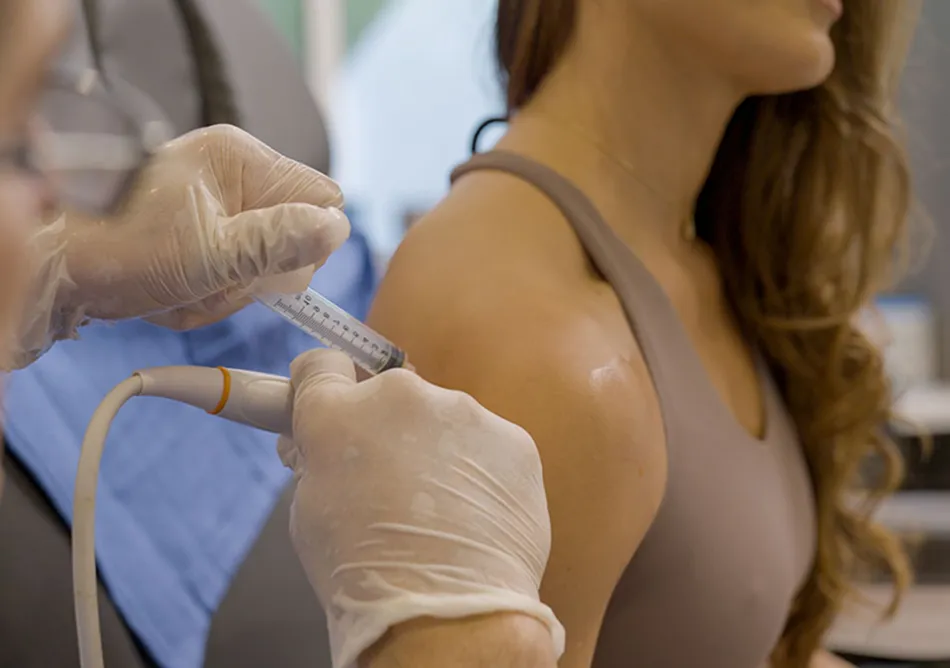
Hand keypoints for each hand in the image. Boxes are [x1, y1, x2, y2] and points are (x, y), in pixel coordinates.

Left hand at [10, 124, 348, 367]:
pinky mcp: (208, 231)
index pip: (322, 199)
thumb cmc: (116, 249)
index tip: (264, 269)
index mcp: (240, 158)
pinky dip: (213, 293)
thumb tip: (337, 227)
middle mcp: (235, 174)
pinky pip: (238, 273)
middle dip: (259, 276)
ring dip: (231, 291)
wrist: (57, 269)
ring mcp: (221, 205)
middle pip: (296, 238)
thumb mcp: (208, 255)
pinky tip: (178, 290)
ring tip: (185, 288)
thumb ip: (278, 242)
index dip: (304, 244)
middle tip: (213, 281)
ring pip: (267, 265)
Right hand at [278, 349, 564, 667]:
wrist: (445, 613)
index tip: (327, 402)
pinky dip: (480, 472)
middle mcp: (401, 397)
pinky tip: (474, 516)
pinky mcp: (512, 438)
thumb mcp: (310, 511)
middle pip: (390, 395)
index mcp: (338, 413)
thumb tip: (322, 440)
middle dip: (386, 428)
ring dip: (437, 451)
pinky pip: (487, 445)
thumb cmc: (365, 572)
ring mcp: (463, 413)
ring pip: (443, 421)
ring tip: (439, 513)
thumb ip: (320, 459)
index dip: (321, 386)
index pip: (322, 366)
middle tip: (389, 482)